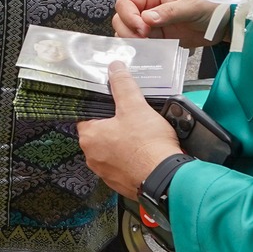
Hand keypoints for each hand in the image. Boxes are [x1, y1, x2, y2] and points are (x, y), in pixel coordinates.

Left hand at [76, 64, 181, 200]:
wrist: (165, 178)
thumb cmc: (147, 145)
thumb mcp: (135, 106)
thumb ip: (123, 85)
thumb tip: (115, 68)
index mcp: (89, 137)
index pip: (86, 116)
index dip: (101, 108)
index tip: (114, 105)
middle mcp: (92, 156)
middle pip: (100, 134)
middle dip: (115, 126)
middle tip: (132, 119)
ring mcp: (106, 172)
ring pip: (112, 151)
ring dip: (124, 144)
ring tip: (142, 136)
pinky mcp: (121, 182)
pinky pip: (123, 166)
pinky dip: (132, 159)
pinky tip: (145, 153)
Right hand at [113, 0, 221, 47]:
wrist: (225, 22)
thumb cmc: (210, 4)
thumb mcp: (191, 5)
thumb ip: (169, 12)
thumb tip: (146, 19)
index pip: (126, 2)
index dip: (129, 16)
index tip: (143, 29)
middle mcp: (148, 8)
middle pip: (122, 18)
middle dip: (128, 30)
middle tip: (144, 39)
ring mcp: (152, 25)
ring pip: (128, 33)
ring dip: (132, 41)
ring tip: (148, 47)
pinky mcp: (159, 39)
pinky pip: (143, 45)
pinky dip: (142, 50)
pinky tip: (151, 53)